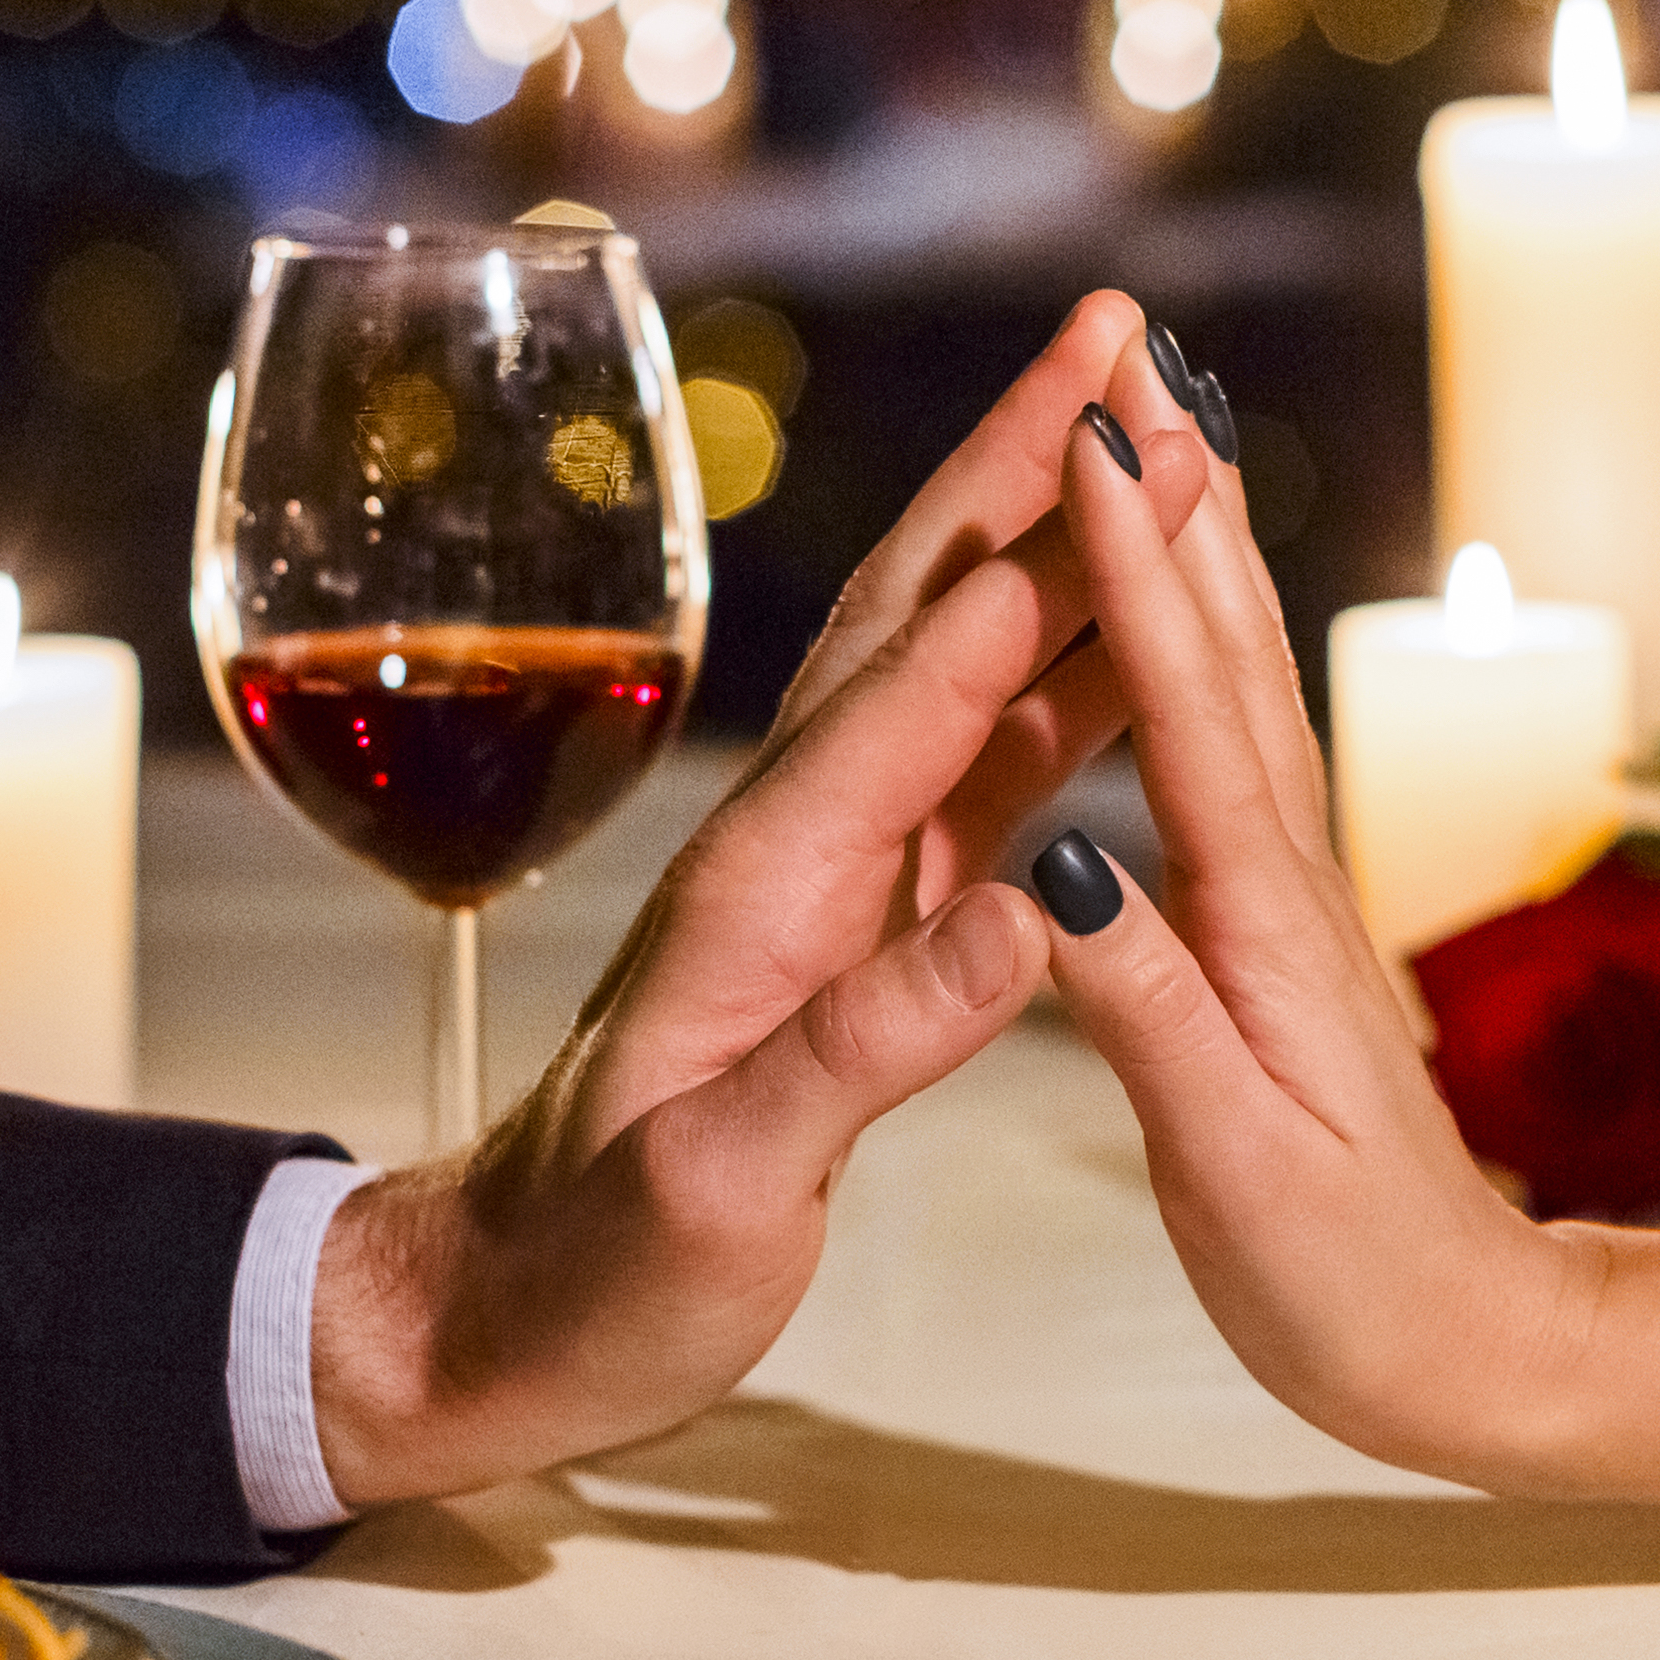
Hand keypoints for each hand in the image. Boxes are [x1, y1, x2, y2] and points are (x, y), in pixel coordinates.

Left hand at [307, 293, 1218, 1504]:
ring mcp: (828, 877)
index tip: (1118, 445)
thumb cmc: (597, 1272)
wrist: (497, 1318)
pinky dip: (1064, 685)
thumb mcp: (724, 1190)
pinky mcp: (857, 926)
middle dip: (1027, 473)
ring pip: (962, 674)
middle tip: (1126, 341)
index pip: (913, 693)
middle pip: (926, 618)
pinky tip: (1135, 645)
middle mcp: (794, 849)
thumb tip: (1030, 918)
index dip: (1024, 567)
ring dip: (1061, 553)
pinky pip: (979, 768)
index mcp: (765, 890)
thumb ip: (870, 1051)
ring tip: (1162, 444)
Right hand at [1016, 394, 1604, 1494]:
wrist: (1477, 1354)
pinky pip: (1234, 754)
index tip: (1098, 436)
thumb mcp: (1229, 1163)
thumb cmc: (1348, 1284)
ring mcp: (1292, 902)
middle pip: (1224, 655)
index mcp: (1256, 927)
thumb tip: (1059, 869)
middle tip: (1131, 357)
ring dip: (1198, 551)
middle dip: (1176, 498)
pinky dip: (1206, 655)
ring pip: (1238, 686)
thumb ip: (1140, 1010)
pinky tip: (1188, 623)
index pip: (1182, 713)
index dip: (1136, 570)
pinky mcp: (1285, 937)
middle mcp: (1283, 884)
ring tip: (1160, 434)